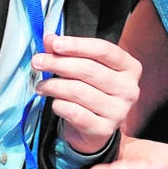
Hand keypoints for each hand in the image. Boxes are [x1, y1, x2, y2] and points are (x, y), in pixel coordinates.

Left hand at [35, 35, 141, 153]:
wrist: (95, 129)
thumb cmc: (92, 91)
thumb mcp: (84, 68)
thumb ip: (67, 52)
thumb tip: (49, 39)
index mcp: (130, 68)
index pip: (104, 50)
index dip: (77, 45)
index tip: (55, 44)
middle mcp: (129, 89)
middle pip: (89, 69)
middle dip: (58, 63)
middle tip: (37, 61)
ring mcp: (119, 111)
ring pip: (78, 91)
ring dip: (53, 86)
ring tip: (41, 85)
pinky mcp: (104, 129)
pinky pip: (73, 112)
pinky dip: (58, 105)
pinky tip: (54, 102)